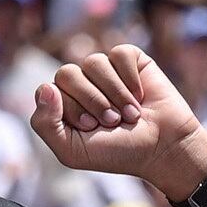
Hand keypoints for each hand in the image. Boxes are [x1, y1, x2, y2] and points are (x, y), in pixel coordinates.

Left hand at [29, 45, 206, 196]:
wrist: (162, 148)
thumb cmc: (117, 152)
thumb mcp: (72, 151)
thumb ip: (45, 125)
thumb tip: (45, 87)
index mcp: (62, 103)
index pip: (48, 90)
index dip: (71, 109)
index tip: (92, 128)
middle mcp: (80, 83)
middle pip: (67, 73)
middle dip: (92, 101)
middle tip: (112, 122)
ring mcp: (104, 70)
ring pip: (94, 62)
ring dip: (114, 94)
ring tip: (130, 115)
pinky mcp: (129, 59)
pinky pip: (119, 54)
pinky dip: (130, 79)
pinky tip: (140, 96)